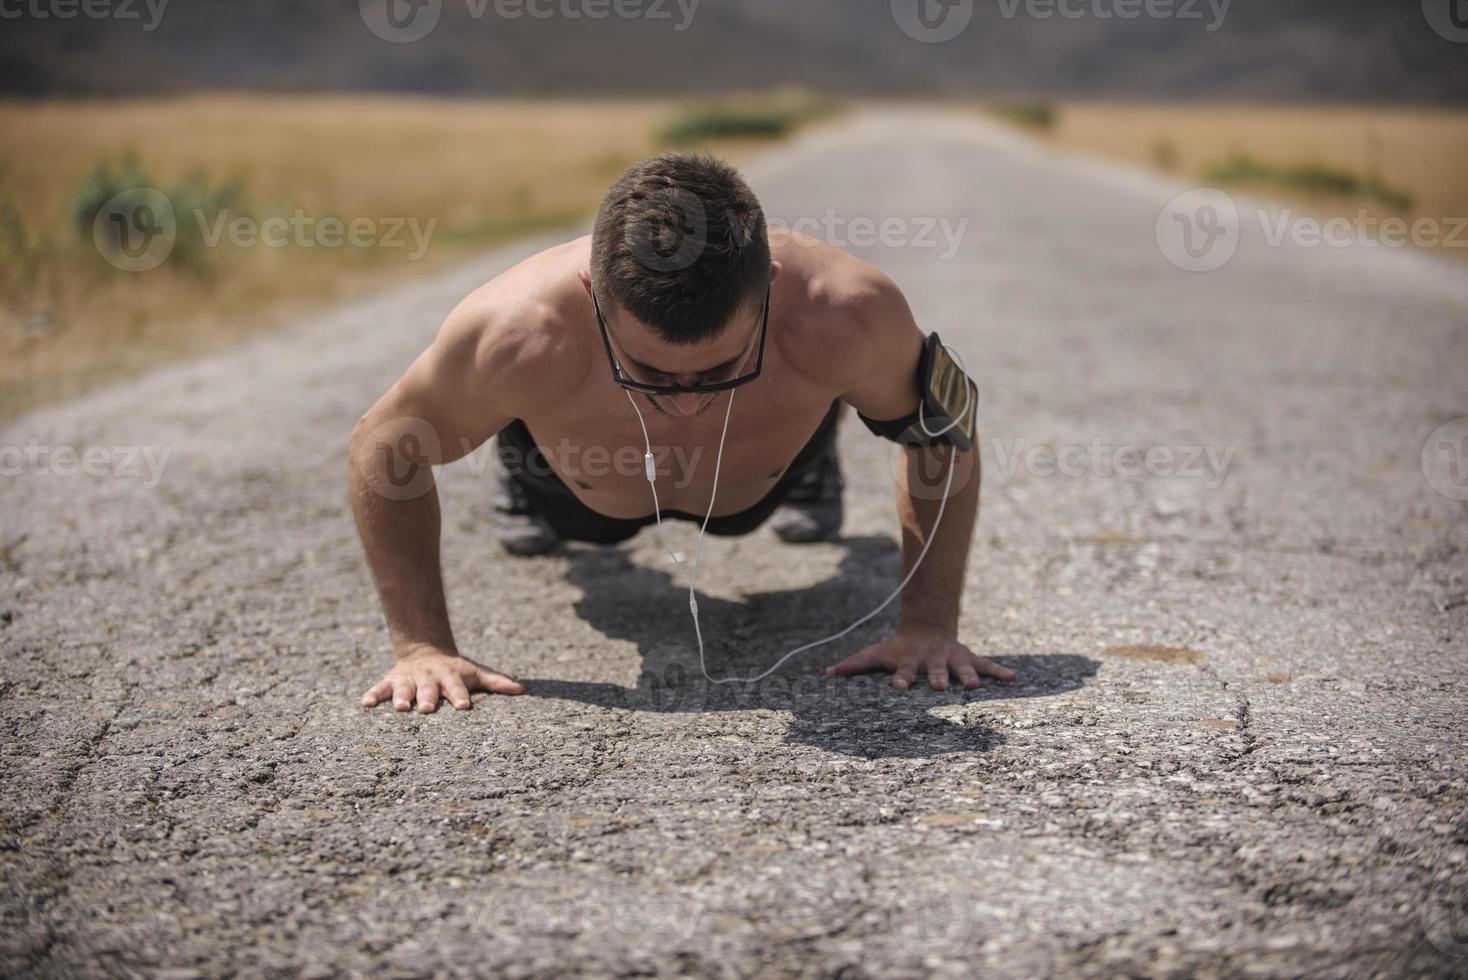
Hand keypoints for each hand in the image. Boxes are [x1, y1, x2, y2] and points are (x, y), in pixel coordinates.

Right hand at [361, 646, 524, 712]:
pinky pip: (379, 688)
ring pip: (403, 690)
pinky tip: (365, 704)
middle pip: (428, 690)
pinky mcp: (391, 681)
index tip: (464, 706)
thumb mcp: (476, 672)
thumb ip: (497, 682)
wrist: (425, 649)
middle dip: (427, 699)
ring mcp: (408, 680)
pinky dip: (372, 695)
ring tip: (399, 708)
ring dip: (400, 698)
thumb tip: (522, 690)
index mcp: (450, 677)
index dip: (460, 696)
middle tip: (425, 709)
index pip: (457, 687)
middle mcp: (429, 679)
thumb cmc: (456, 669)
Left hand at [824, 627, 1016, 690]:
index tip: (898, 687)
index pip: (904, 672)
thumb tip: (826, 673)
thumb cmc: (897, 648)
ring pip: (962, 668)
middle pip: (936, 671)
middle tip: (941, 686)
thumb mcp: (876, 653)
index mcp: (909, 662)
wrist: (926, 627)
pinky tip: (1014, 678)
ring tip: (976, 685)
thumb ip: (854, 664)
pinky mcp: (968, 658)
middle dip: (939, 678)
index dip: (901, 679)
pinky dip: (1000, 671)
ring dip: (969, 676)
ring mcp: (952, 659)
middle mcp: (932, 661)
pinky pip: (987, 665)